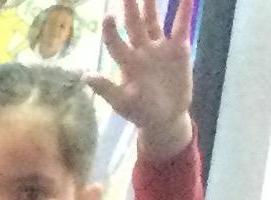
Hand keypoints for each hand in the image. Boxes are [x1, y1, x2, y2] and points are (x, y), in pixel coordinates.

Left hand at [89, 0, 197, 155]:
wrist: (165, 118)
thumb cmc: (140, 112)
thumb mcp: (122, 102)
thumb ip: (106, 88)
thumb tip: (85, 76)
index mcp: (126, 63)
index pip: (116, 42)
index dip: (111, 30)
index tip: (109, 16)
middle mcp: (141, 51)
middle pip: (134, 25)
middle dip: (131, 7)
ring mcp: (160, 48)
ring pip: (154, 21)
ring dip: (152, 5)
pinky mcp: (178, 49)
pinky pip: (181, 26)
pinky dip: (184, 11)